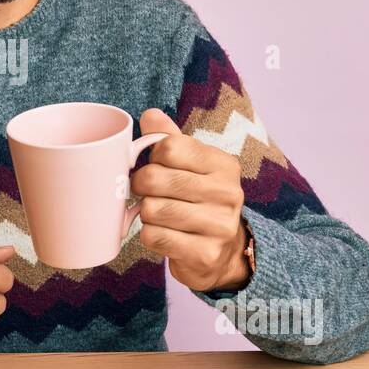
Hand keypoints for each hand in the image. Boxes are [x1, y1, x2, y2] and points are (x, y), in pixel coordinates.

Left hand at [130, 109, 250, 292]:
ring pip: (152, 209)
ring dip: (145, 213)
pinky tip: (162, 233)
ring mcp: (219, 225)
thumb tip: (150, 115)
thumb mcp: (192, 166)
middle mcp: (227, 193)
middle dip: (141, 186)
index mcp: (223, 164)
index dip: (151, 158)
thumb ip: (170, 139)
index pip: (169, 147)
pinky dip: (148, 235)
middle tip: (145, 193)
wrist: (224, 253)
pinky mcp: (206, 254)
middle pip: (155, 179)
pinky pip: (154, 236)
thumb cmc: (200, 201)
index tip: (154, 167)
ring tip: (157, 214)